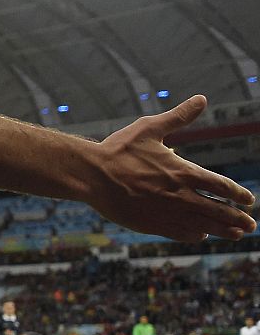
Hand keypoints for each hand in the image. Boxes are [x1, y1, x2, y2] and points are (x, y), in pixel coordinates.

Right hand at [87, 96, 255, 241]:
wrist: (91, 175)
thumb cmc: (118, 150)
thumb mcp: (149, 128)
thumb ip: (179, 117)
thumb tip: (201, 99)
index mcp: (183, 172)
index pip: (221, 186)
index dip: (238, 194)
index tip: (248, 200)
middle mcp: (180, 195)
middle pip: (218, 210)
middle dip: (238, 218)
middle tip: (251, 223)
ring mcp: (167, 213)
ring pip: (204, 225)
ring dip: (223, 230)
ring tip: (237, 234)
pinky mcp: (151, 224)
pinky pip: (181, 233)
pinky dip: (195, 235)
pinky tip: (201, 235)